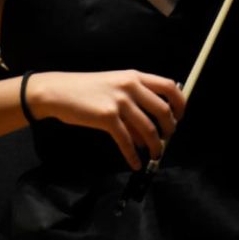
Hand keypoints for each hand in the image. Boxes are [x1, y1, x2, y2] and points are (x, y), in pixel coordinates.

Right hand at [26, 70, 185, 168]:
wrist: (58, 91)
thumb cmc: (86, 89)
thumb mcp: (114, 84)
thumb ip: (135, 98)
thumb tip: (151, 126)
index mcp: (134, 76)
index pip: (169, 86)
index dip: (180, 103)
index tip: (179, 117)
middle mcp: (130, 86)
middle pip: (163, 110)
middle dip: (169, 129)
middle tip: (166, 139)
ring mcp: (119, 102)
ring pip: (148, 129)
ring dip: (155, 146)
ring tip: (154, 155)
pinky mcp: (107, 118)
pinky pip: (127, 141)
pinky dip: (133, 156)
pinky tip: (135, 163)